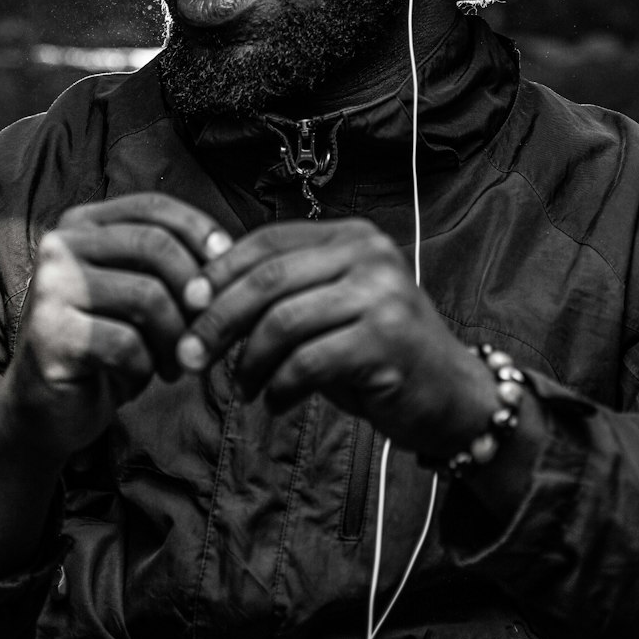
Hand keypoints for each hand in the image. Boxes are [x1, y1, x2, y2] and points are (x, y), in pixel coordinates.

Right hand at [0, 193, 231, 467]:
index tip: (229, 263)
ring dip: (176, 338)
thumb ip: (168, 262)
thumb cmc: (103, 343)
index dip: (200, 230)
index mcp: (81, 224)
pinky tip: (137, 379)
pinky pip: (127, 344)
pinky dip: (145, 368)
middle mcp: (60, 247)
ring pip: (148, 296)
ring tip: (175, 364)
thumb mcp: (134, 288)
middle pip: (156, 246)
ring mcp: (51, 289)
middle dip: (195, 291)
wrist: (45, 406)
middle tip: (205, 330)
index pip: (153, 207)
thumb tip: (228, 253)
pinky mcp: (51, 336)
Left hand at [175, 218, 497, 458]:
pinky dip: (280, 387)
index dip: (219, 273)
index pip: (267, 241)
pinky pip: (307, 362)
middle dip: (217, 320)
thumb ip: (284, 292)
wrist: (452, 397)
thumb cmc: (378, 353)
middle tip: (188, 356)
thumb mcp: (331, 307)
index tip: (185, 306)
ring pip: (282, 322)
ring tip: (242, 388)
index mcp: (352, 235)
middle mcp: (369, 254)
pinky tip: (275, 403)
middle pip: (268, 280)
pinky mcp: (386, 340)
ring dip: (248, 362)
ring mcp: (381, 295)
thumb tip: (201, 292)